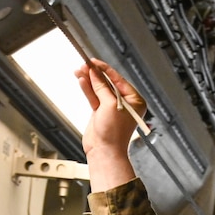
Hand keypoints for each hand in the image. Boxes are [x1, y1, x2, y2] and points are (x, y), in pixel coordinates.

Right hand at [75, 58, 141, 190]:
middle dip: (95, 74)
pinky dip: (87, 89)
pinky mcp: (100, 112)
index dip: (105, 70)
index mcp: (134, 100)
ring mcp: (111, 108)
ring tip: (79, 70)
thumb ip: (101, 87)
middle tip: (85, 65)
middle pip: (107, 83)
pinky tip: (81, 80)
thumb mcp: (109, 105)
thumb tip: (95, 73)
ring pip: (98, 89)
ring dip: (89, 80)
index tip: (94, 62)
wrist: (104, 152)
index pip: (118, 79)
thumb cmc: (114, 133)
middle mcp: (124, 103)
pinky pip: (93, 97)